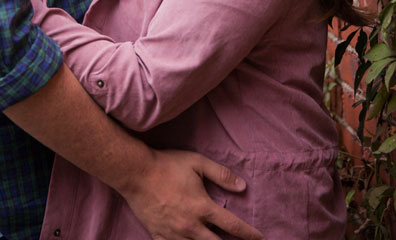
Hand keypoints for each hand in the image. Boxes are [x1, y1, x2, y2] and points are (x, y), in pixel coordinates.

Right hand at [115, 148, 263, 239]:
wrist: (134, 172)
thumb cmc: (166, 165)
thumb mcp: (196, 162)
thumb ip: (221, 174)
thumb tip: (242, 186)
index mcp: (202, 207)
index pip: (233, 226)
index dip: (250, 235)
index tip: (261, 239)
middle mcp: (191, 225)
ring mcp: (174, 233)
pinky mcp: (159, 235)